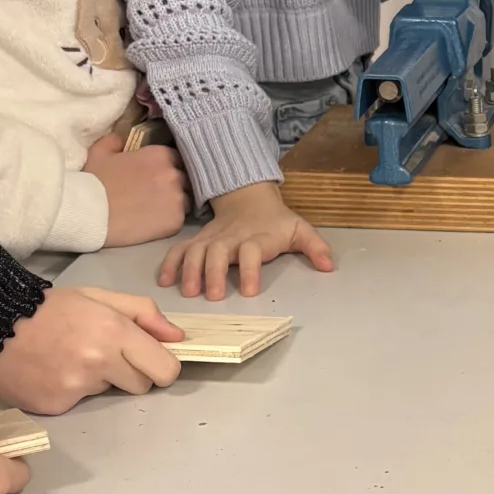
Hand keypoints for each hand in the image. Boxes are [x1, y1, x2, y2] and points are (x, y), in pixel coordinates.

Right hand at [0, 286, 184, 410]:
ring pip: (107, 393)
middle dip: (131, 372)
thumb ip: (143, 313)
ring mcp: (75, 388)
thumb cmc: (47, 307)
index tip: (150, 360)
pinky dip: (69, 390)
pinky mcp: (55, 406)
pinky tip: (50, 370)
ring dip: (98, 378)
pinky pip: (78, 403)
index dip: (162, 366)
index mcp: (114, 332)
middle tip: (102, 353)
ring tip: (68, 356)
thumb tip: (177, 337)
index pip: (165, 370)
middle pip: (141, 386)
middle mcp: (98, 363)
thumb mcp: (98, 296)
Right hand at [85, 132, 189, 244]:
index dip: (170, 166)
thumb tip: (121, 140)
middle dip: (175, 184)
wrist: (90, 214)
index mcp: (160, 155)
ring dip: (175, 202)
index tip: (159, 174)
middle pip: (185, 178)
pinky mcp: (176, 221)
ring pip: (186, 199)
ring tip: (158, 209)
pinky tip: (155, 222)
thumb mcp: (100, 152)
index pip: (178, 158)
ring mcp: (178, 198)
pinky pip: (180, 219)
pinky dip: (170, 220)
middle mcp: (174, 174)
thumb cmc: (94, 181)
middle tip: (158, 193)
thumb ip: (115, 141)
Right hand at [160, 181, 333, 299]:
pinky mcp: (197, 240)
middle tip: (212, 295)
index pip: (253, 250)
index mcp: (257, 237)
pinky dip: (170, 262)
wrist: (249, 197)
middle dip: (213, 272)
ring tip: (188, 291)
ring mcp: (211, 238)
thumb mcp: (299, 229)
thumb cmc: (275, 221)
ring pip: (196, 251)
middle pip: (219, 252)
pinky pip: (180, 249)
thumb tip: (328, 266)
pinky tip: (165, 280)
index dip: (251, 269)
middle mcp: (231, 237)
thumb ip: (314, 247)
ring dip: (190, 270)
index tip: (250, 289)